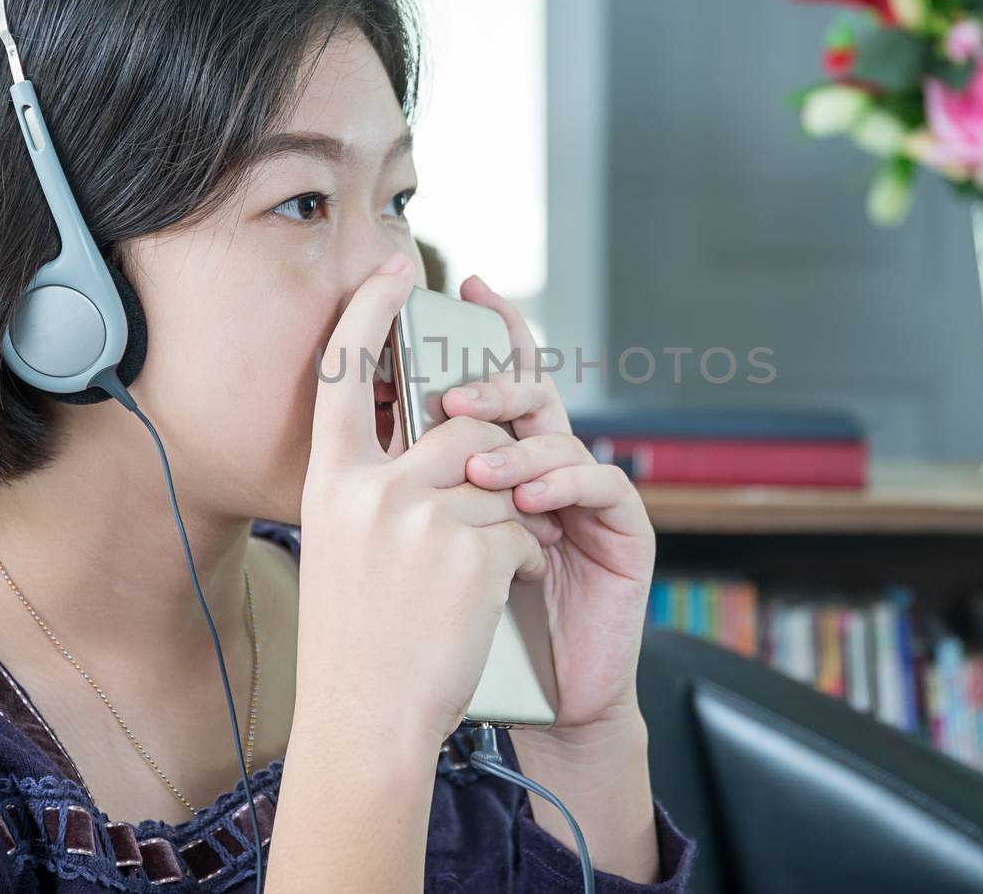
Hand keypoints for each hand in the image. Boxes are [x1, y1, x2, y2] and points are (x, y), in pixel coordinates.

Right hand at [295, 256, 564, 752]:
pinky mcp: (471, 550)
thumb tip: (443, 439)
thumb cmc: (357, 644)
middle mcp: (370, 489)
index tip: (395, 269)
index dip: (368, 312)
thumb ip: (379, 489)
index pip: (342, 372)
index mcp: (330, 484)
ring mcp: (420, 517)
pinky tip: (498, 595)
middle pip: (460, 424)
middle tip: (491, 498)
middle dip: (494, 454)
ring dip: (513, 515)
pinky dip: (526, 559)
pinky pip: (525, 527)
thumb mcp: (343, 549)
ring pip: (502, 474)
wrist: (364, 723)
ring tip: (485, 567)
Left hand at [442, 274, 656, 732]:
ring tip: (477, 472)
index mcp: (504, 460)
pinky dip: (562, 487)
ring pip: (560, 437)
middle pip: (533, 393)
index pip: (498, 380)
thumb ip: (413, 487)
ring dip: (515, 448)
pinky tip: (528, 504)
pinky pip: (601, 486)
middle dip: (495, 381)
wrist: (537, 702)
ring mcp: (589, 495)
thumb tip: (357, 424)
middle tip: (454, 393)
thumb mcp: (429, 548)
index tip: (463, 281)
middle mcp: (549, 467)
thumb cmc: (471, 626)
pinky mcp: (625, 530)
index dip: (489, 327)